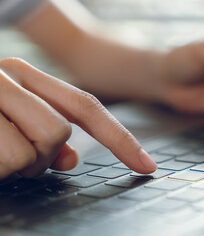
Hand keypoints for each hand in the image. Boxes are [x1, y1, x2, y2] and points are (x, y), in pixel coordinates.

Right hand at [0, 58, 156, 179]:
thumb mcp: (11, 119)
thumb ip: (45, 131)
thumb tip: (71, 159)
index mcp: (26, 75)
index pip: (87, 106)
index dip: (120, 138)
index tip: (146, 164)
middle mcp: (9, 75)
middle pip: (60, 131)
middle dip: (43, 157)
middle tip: (15, 155)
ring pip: (37, 151)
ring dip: (19, 165)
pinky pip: (9, 161)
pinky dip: (0, 170)